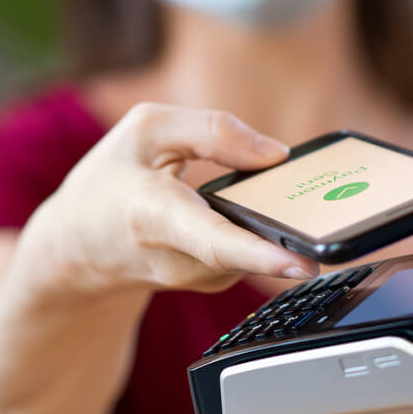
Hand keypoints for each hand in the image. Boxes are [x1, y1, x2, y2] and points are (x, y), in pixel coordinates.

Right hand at [9, 102, 317, 301]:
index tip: (300, 262)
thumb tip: (276, 154)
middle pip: (247, 254)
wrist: (77, 247)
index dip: (258, 253)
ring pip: (253, 251)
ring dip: (277, 230)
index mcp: (153, 215)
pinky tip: (258, 214)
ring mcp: (195, 279)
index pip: (213, 241)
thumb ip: (212, 131)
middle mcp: (176, 259)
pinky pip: (250, 253)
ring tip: (295, 205)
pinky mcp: (210, 283)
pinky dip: (262, 232)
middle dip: (291, 243)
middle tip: (336, 234)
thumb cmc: (110, 182)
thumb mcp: (146, 130)